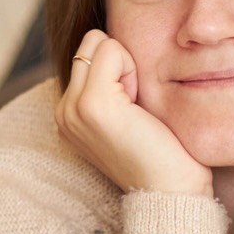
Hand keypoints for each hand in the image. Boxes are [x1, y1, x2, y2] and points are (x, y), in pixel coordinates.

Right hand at [54, 30, 211, 195]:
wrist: (170, 191)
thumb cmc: (160, 153)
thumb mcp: (126, 115)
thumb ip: (111, 86)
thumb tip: (115, 45)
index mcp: (69, 114)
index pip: (87, 54)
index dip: (118, 70)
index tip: (132, 109)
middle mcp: (63, 111)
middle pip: (90, 44)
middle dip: (119, 63)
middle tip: (135, 105)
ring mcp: (73, 108)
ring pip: (98, 43)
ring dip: (126, 67)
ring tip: (136, 108)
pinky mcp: (92, 103)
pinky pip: (111, 50)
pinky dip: (132, 69)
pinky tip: (139, 106)